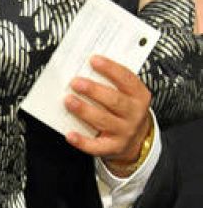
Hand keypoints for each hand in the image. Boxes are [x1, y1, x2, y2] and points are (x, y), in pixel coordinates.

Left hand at [63, 56, 151, 171]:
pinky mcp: (113, 147)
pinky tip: (70, 134)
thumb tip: (87, 67)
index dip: (110, 69)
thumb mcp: (127, 93)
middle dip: (93, 90)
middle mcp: (134, 114)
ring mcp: (124, 132)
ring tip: (69, 100)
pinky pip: (96, 146)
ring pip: (103, 120)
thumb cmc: (126, 110)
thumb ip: (112, 81)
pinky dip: (82, 141)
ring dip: (84, 110)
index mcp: (139, 96)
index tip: (94, 60)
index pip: (127, 79)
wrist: (137, 138)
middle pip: (114, 100)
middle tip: (76, 82)